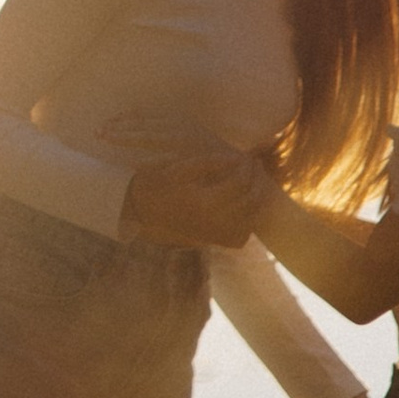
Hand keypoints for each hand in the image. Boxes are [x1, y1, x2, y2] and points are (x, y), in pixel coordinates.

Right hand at [123, 150, 266, 248]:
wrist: (141, 210)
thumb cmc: (158, 185)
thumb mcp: (180, 169)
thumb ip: (209, 163)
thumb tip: (235, 158)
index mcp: (204, 202)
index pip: (239, 184)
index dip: (246, 168)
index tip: (246, 156)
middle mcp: (213, 222)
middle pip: (250, 201)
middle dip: (256, 181)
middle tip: (254, 165)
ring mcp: (214, 234)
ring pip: (250, 219)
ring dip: (257, 199)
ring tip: (254, 181)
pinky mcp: (213, 240)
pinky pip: (240, 237)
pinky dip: (248, 221)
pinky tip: (244, 206)